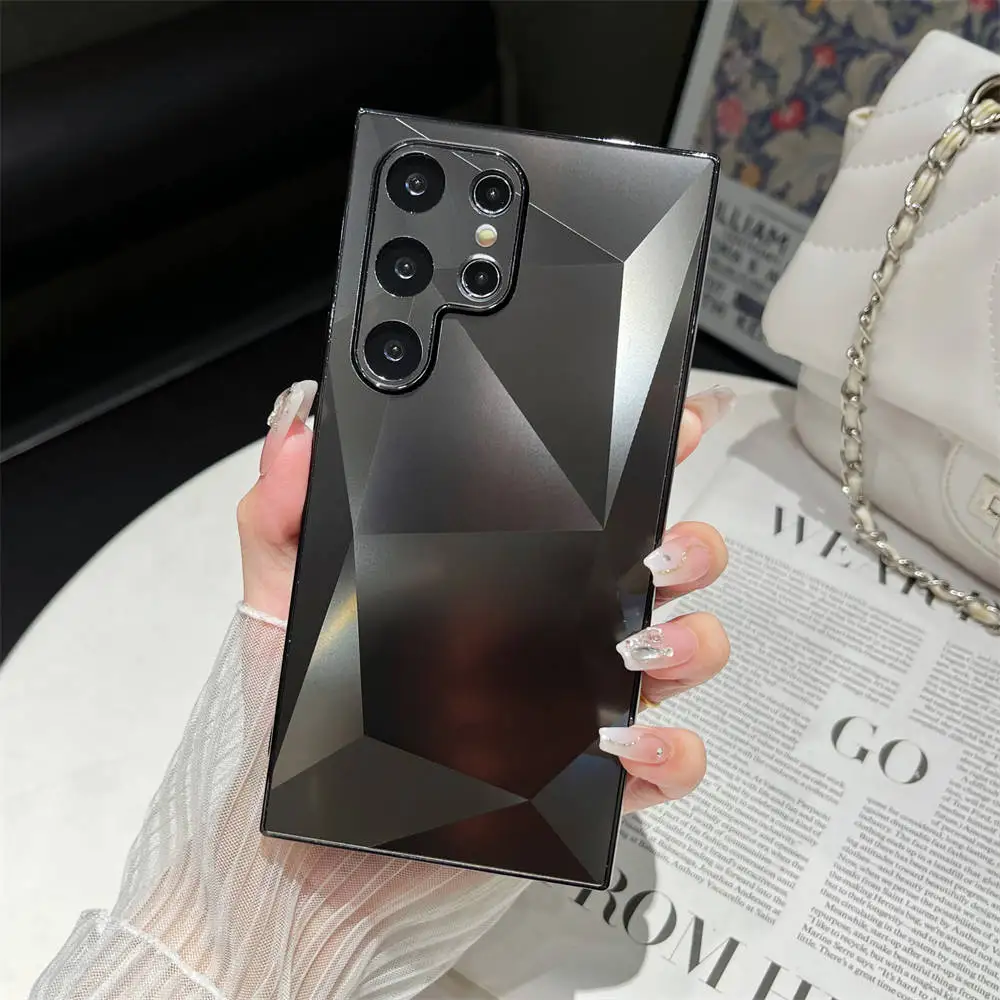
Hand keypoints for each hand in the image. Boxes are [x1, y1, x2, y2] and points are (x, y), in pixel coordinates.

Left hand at [238, 380, 733, 814]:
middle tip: (660, 550)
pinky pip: (666, 764)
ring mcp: (581, 707)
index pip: (588, 507)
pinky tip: (629, 745)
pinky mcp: (589, 784)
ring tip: (641, 646)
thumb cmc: (303, 732)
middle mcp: (556, 634)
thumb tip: (299, 431)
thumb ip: (283, 516)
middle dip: (690, 546)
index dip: (642, 462)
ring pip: (682, 654)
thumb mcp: (285, 608)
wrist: (311, 857)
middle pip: (661, 571)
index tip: (671, 427)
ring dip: (690, 640)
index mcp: (506, 581)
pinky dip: (672, 752)